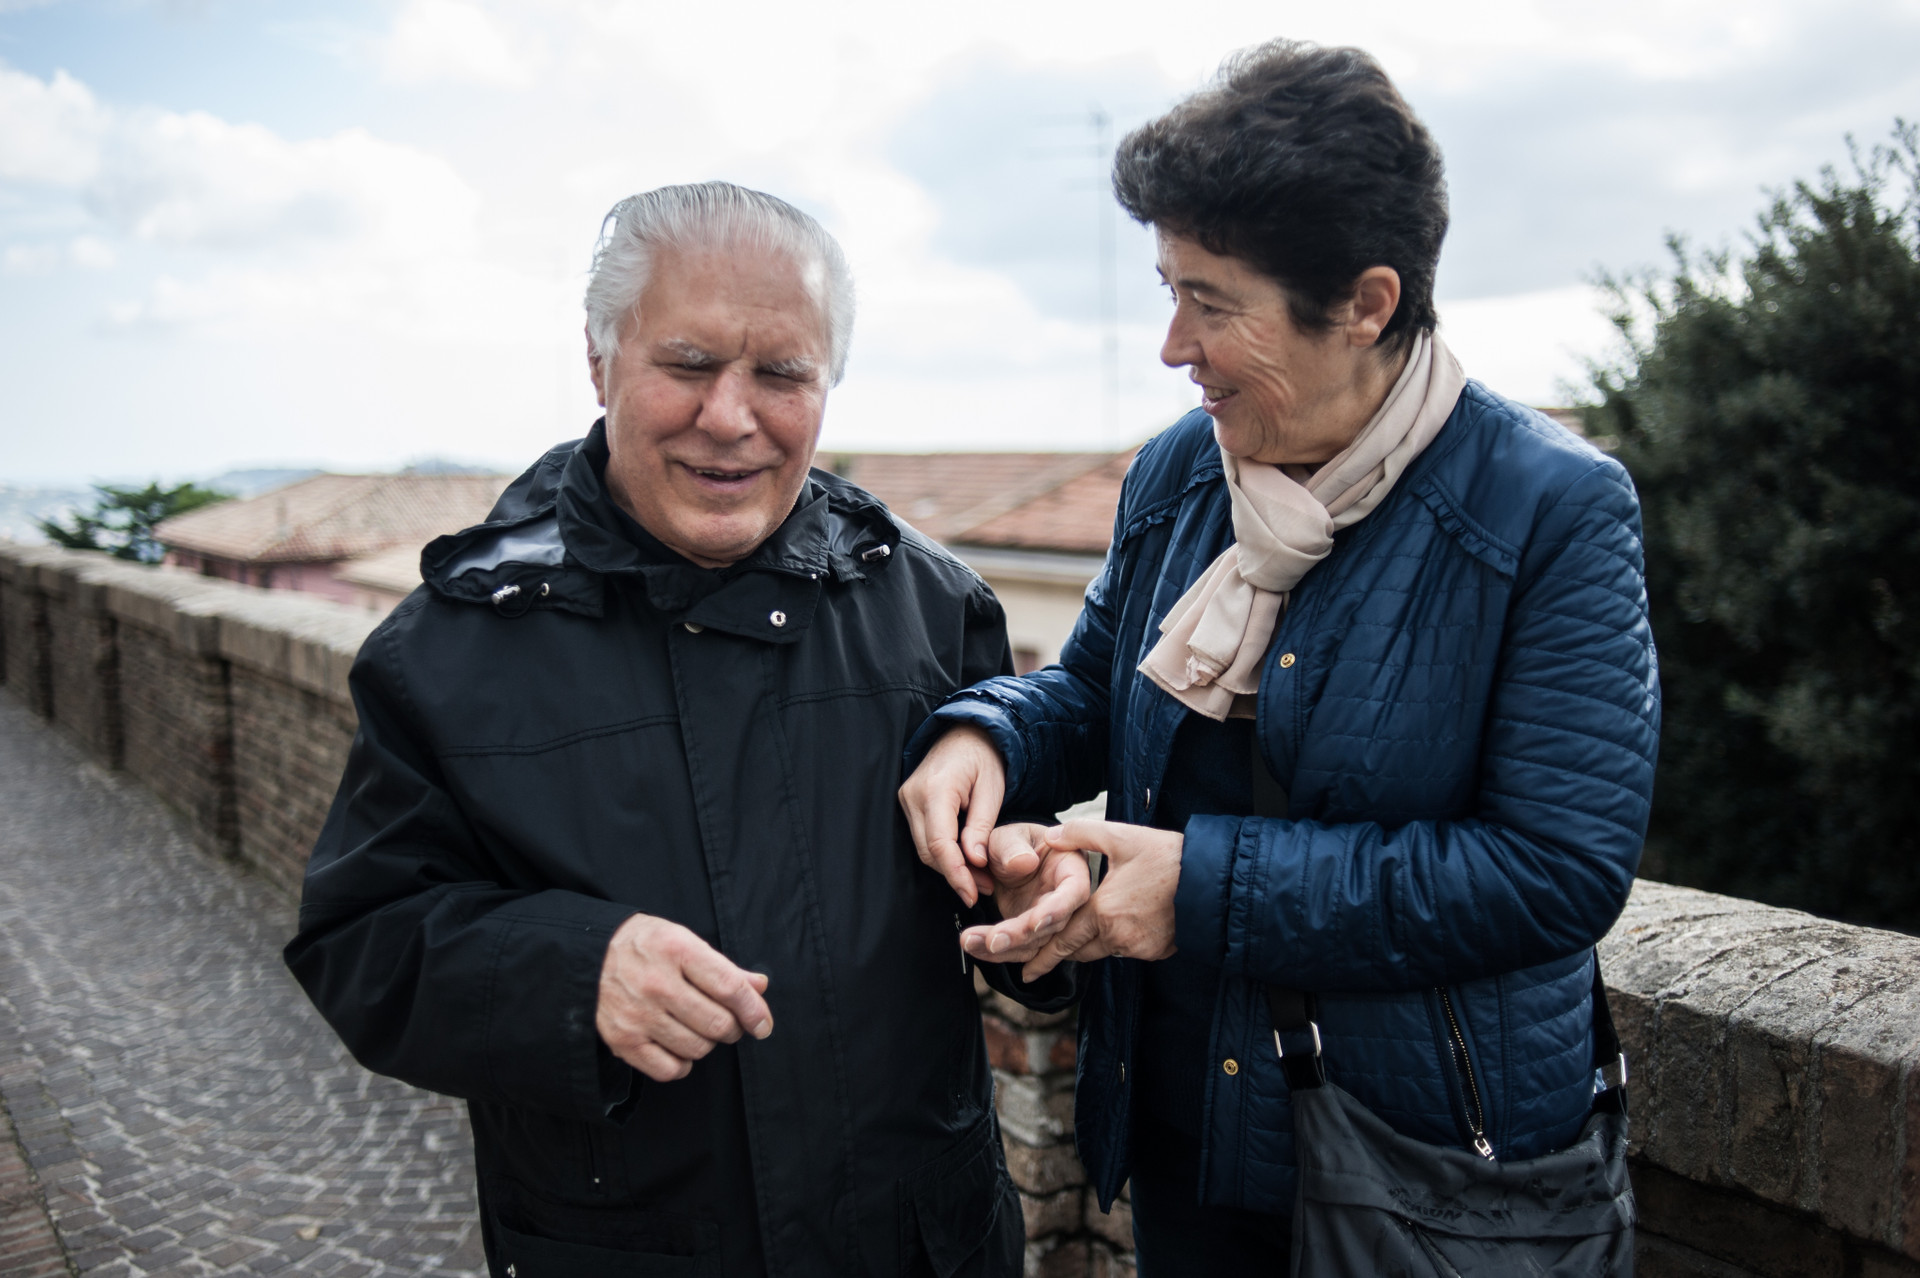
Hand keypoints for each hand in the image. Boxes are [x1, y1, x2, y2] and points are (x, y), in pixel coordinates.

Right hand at [596, 913, 772, 1082]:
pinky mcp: (623, 1040)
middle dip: (732, 1028)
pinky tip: (678, 1046)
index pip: (729, 987)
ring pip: (697, 1049)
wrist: (589, 955)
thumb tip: (760, 986)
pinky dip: (682, 1064)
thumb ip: (724, 967)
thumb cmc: (647, 946)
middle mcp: (657, 984)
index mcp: (677, 950)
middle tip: (727, 1022)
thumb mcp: (685, 941)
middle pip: (717, 1024)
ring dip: (707, 1044)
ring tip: (698, 1028)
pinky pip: (669, 1070)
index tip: (763, 1024)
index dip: (754, 1010)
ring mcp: (638, 1015)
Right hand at [898, 725, 1005, 906]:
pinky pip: (923, 837)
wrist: (966, 733)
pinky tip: (965, 861)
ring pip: (924, 848)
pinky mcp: (909, 805)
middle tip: (983, 888)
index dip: (956, 873)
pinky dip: (943, 853)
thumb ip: (982, 826)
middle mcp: (914, 795)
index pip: (940, 843)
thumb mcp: (992, 789)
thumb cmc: (982, 757)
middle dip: (955, 875)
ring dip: (950, 867)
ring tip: (979, 878)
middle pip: (928, 850)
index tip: (972, 893)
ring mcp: (907, 799)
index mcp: (936, 789)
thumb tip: (975, 862)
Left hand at [959, 824, 1092, 979]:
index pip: (1073, 891)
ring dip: (1002, 948)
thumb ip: (1014, 846)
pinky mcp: (1031, 934)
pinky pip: (1017, 948)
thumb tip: (1024, 862)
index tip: (1034, 923)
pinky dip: (994, 952)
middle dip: (1020, 936)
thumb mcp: (1010, 835)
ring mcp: (1048, 920)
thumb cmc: (1014, 842)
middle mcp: (1065, 899)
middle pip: (1052, 925)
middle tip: (992, 940)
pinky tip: (975, 947)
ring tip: (970, 941)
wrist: (1002, 858)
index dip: (1056, 910)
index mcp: (1070, 868)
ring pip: (1033, 943)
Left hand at [1018, 819, 1182, 979]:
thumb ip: (1081, 833)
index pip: (1063, 940)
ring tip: (1081, 934)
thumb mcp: (1122, 837)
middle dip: (1061, 954)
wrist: (1214, 881)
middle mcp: (1118, 936)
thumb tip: (1051, 835)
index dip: (1042, 957)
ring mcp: (1140, 947)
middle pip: (1080, 951)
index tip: (1025, 973)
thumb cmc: (1168, 857)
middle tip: (1039, 961)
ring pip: (1104, 950)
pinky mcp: (1158, 951)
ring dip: (1091, 944)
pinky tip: (1123, 923)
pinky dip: (1118, 940)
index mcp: (1103, 911)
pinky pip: (1128, 949)